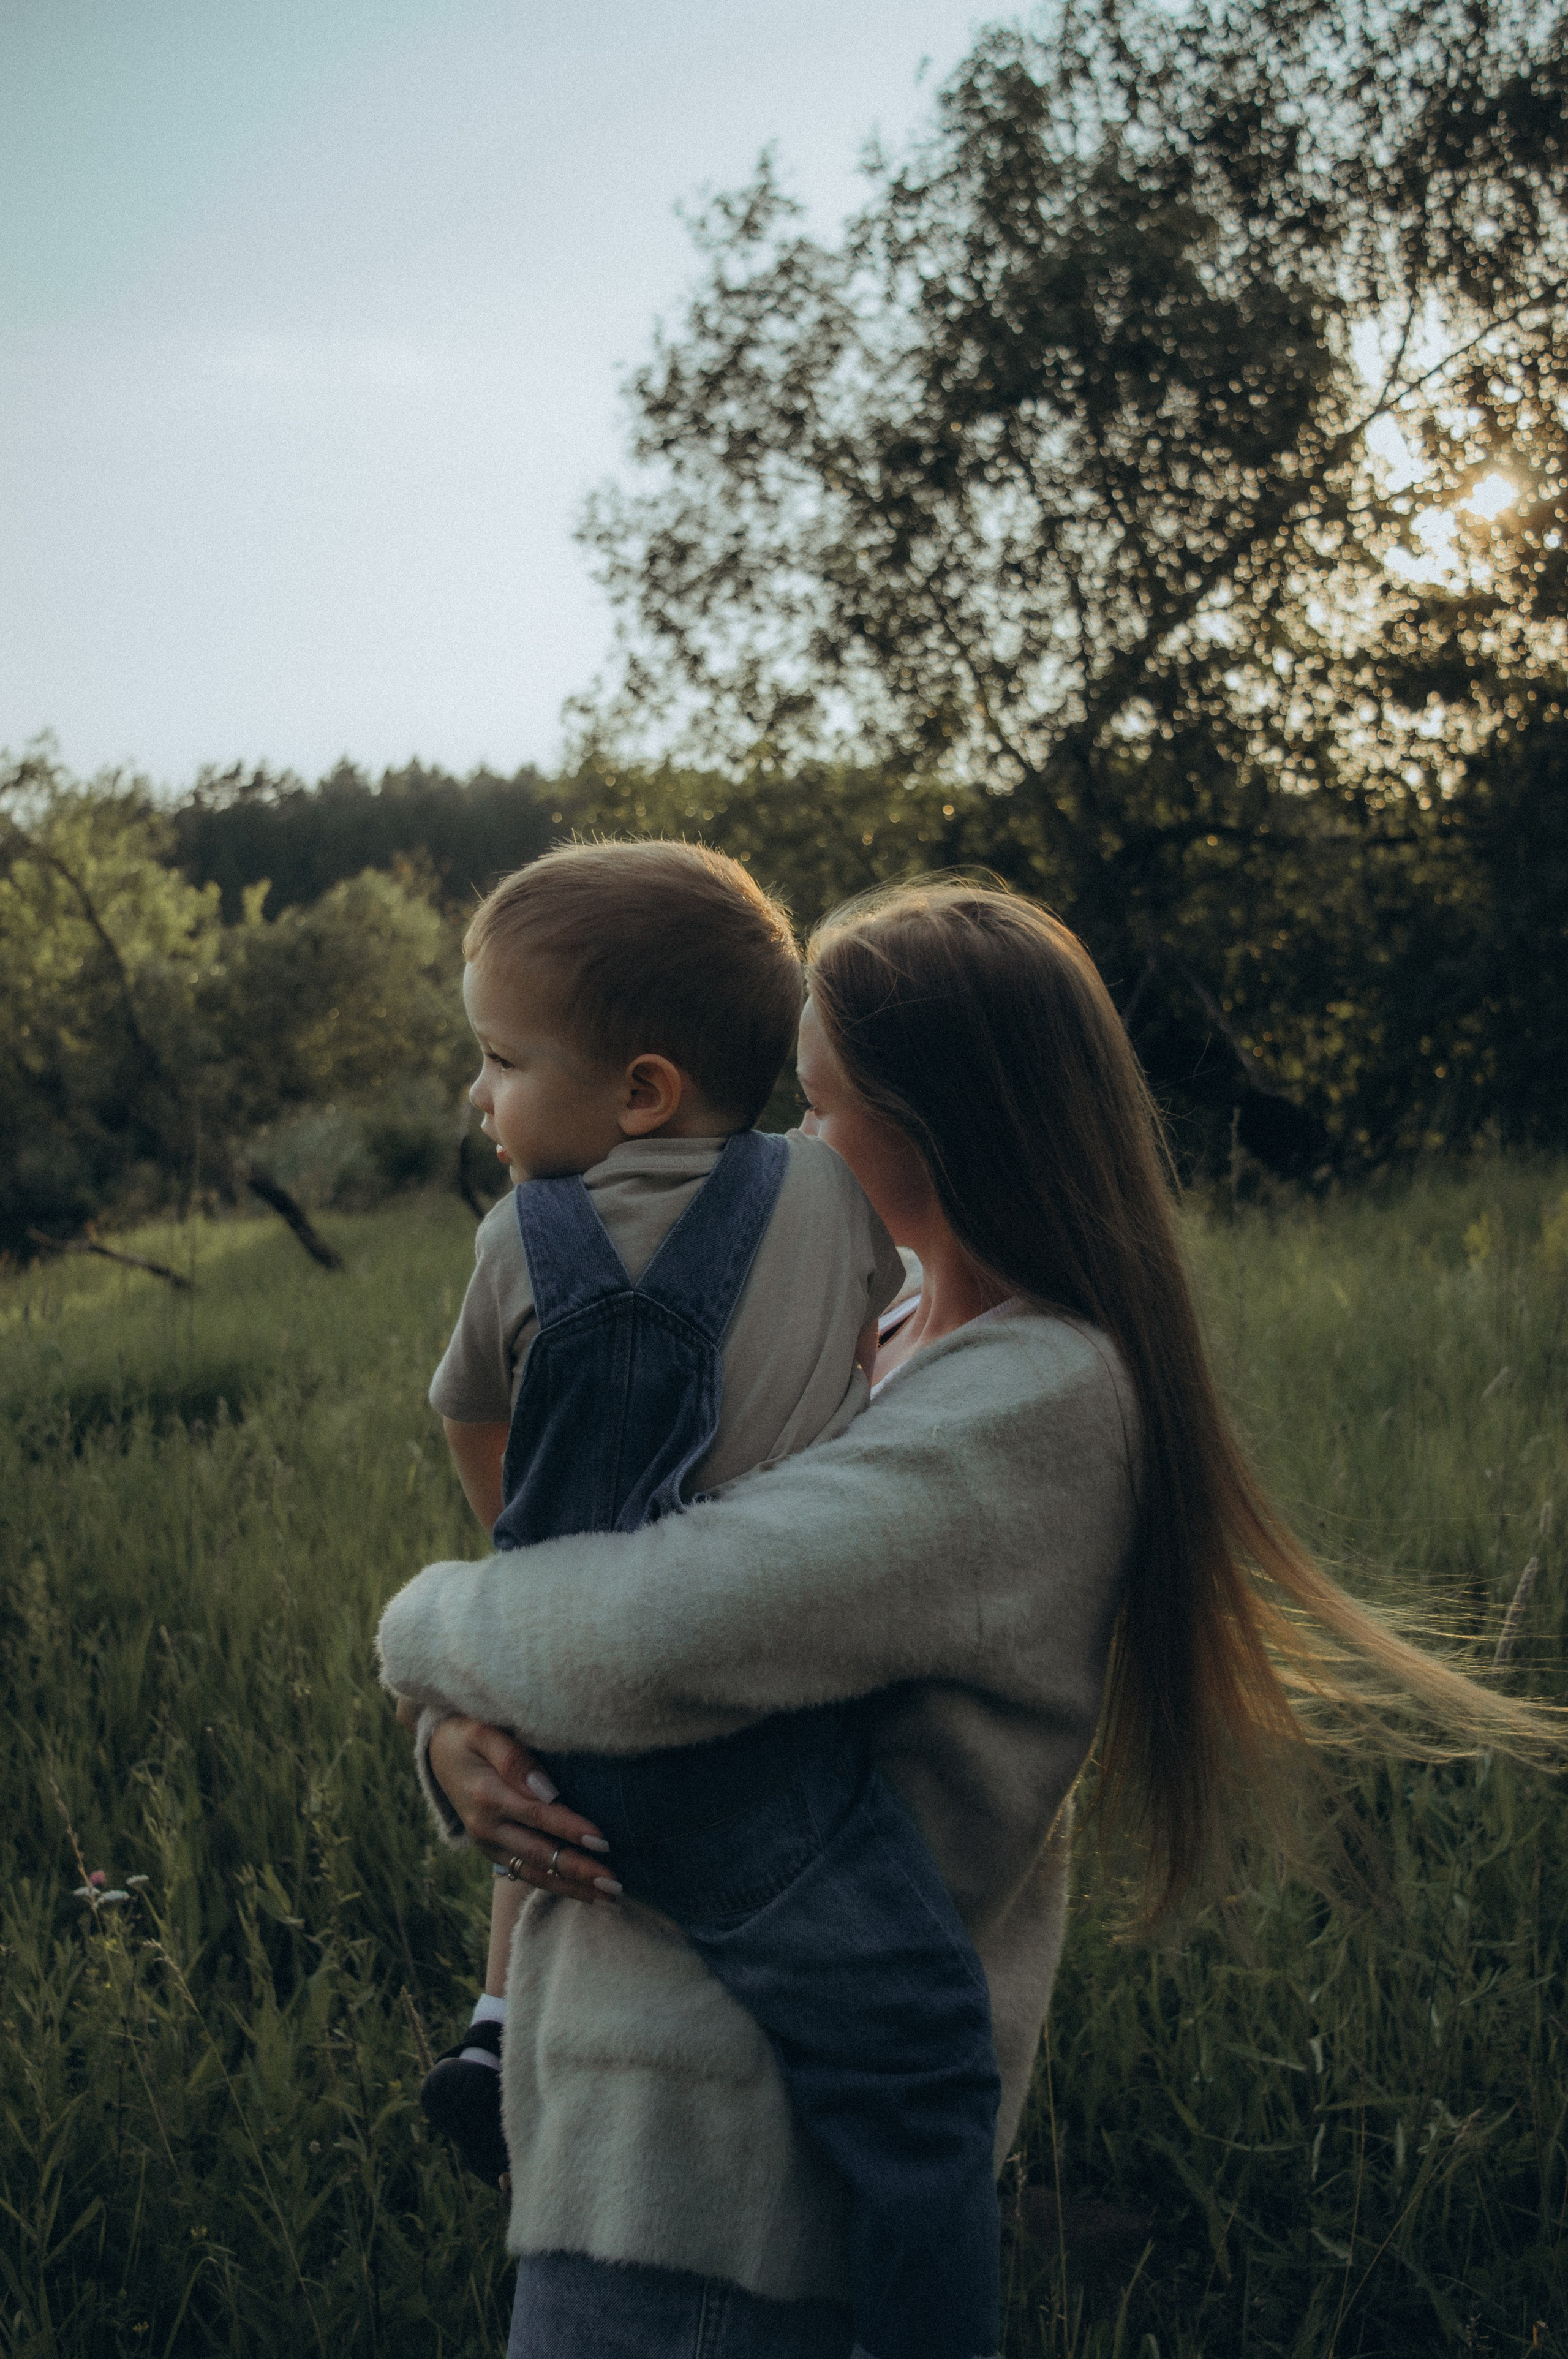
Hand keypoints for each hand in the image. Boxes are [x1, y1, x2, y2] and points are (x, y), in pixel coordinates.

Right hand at [424, 1713, 619, 1903]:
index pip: (537, 1816)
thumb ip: (514, 1758)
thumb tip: (546, 1790)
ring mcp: (488, 1843)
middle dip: (579, 1872)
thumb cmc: (466, 1734)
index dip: (570, 1829)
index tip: (603, 1842)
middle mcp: (486, 1827)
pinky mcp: (492, 1850)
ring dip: (572, 1888)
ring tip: (609, 1900)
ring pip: (534, 1872)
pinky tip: (583, 1893)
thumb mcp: (483, 1732)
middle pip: (540, 1853)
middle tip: (615, 1887)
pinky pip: (525, 1873)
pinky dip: (555, 1885)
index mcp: (487, 1795)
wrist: (436, 1751)